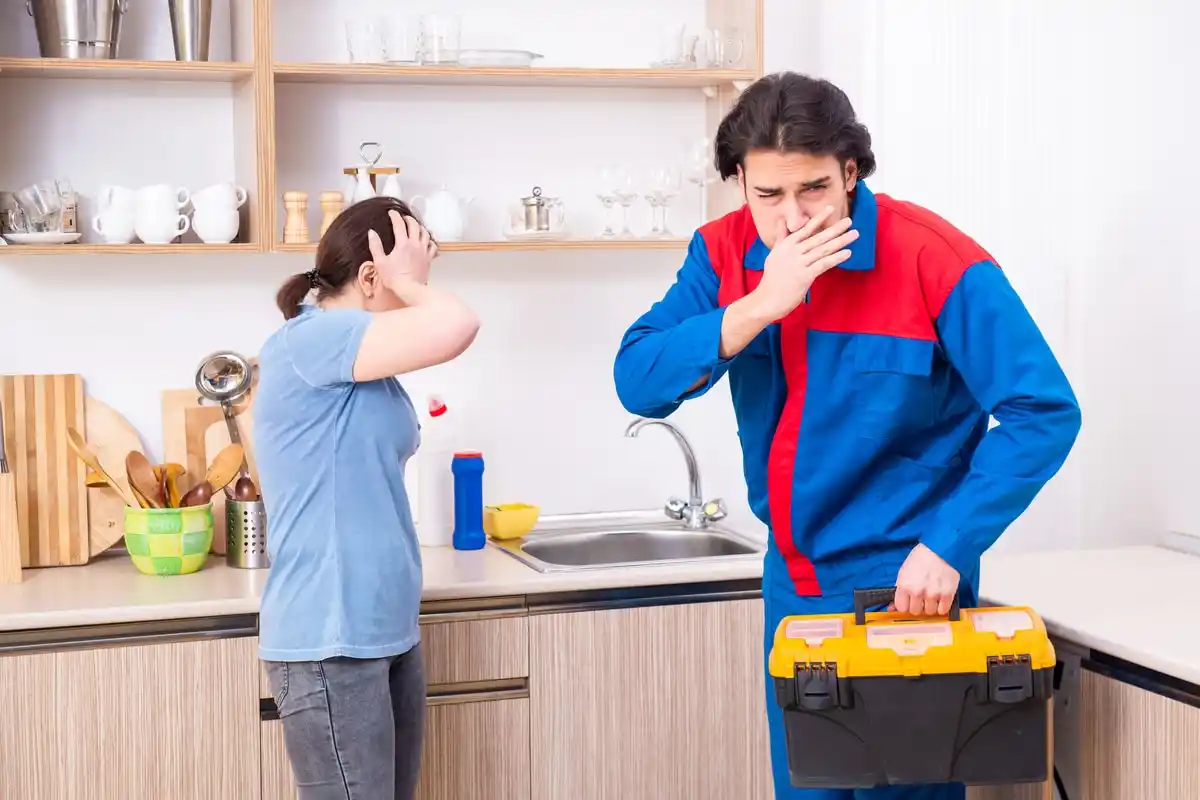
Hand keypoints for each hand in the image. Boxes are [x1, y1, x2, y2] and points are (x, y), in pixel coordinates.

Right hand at [367, 210, 437, 288]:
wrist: (409, 289)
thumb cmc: (394, 277)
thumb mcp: (380, 261)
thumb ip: (375, 246)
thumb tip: (372, 233)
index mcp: (402, 244)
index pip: (399, 224)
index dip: (395, 216)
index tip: (392, 213)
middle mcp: (415, 245)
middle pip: (414, 225)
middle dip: (408, 219)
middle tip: (404, 218)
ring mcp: (424, 251)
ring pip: (426, 233)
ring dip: (420, 227)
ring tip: (416, 226)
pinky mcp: (429, 259)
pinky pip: (433, 246)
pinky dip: (430, 241)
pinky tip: (427, 241)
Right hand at [749, 206, 859, 321]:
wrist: (767, 299)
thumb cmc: (772, 278)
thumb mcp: (775, 253)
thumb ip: (781, 236)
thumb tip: (781, 220)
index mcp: (787, 245)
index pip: (806, 229)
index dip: (819, 218)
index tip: (831, 208)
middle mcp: (793, 252)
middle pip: (818, 238)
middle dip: (835, 228)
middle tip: (849, 221)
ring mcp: (799, 263)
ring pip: (823, 249)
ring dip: (841, 241)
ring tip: (854, 234)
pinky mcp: (804, 276)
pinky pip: (823, 264)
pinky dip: (836, 258)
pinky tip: (847, 253)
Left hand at [892, 544, 959, 616]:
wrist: (941, 549)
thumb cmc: (921, 558)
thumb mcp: (904, 571)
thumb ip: (899, 589)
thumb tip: (892, 607)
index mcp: (905, 585)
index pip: (901, 608)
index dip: (905, 605)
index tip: (908, 602)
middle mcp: (918, 592)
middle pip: (915, 611)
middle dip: (918, 605)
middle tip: (921, 597)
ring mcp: (933, 594)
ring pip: (929, 612)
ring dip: (930, 606)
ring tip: (932, 595)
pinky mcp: (947, 595)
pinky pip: (942, 610)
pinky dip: (942, 606)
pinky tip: (940, 598)